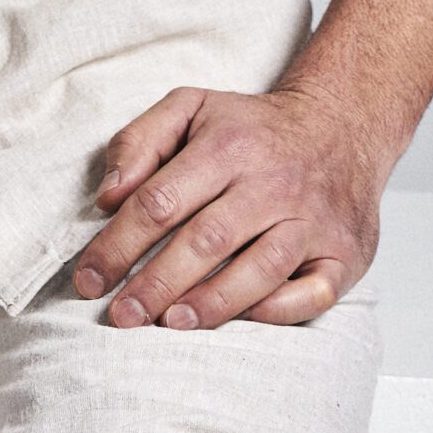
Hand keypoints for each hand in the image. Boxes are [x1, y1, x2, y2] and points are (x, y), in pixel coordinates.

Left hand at [70, 82, 387, 329]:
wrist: (342, 124)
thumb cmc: (251, 129)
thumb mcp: (190, 107)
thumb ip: (139, 142)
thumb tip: (107, 198)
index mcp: (227, 146)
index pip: (160, 201)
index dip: (118, 244)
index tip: (89, 279)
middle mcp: (271, 183)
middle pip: (205, 241)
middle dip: (156, 284)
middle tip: (121, 316)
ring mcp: (311, 220)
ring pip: (259, 270)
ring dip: (211, 303)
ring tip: (170, 325)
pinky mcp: (343, 253)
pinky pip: (313, 293)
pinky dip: (278, 311)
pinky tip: (243, 319)